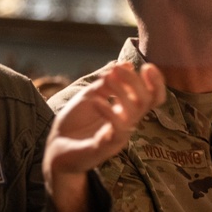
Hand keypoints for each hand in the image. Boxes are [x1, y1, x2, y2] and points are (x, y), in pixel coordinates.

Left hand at [43, 63, 164, 211]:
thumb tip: (125, 63)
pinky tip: (97, 101)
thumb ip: (107, 82)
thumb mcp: (90, 96)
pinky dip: (109, 112)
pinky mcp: (106, 147)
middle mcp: (128, 123)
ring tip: (106, 78)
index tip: (147, 66)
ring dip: (122, 92)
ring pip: (134, 113)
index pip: (153, 97)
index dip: (156, 83)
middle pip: (146, 101)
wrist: (56, 148)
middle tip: (119, 69)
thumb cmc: (75, 123)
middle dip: (135, 81)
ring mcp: (119, 136)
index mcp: (127, 111)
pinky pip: (116, 131)